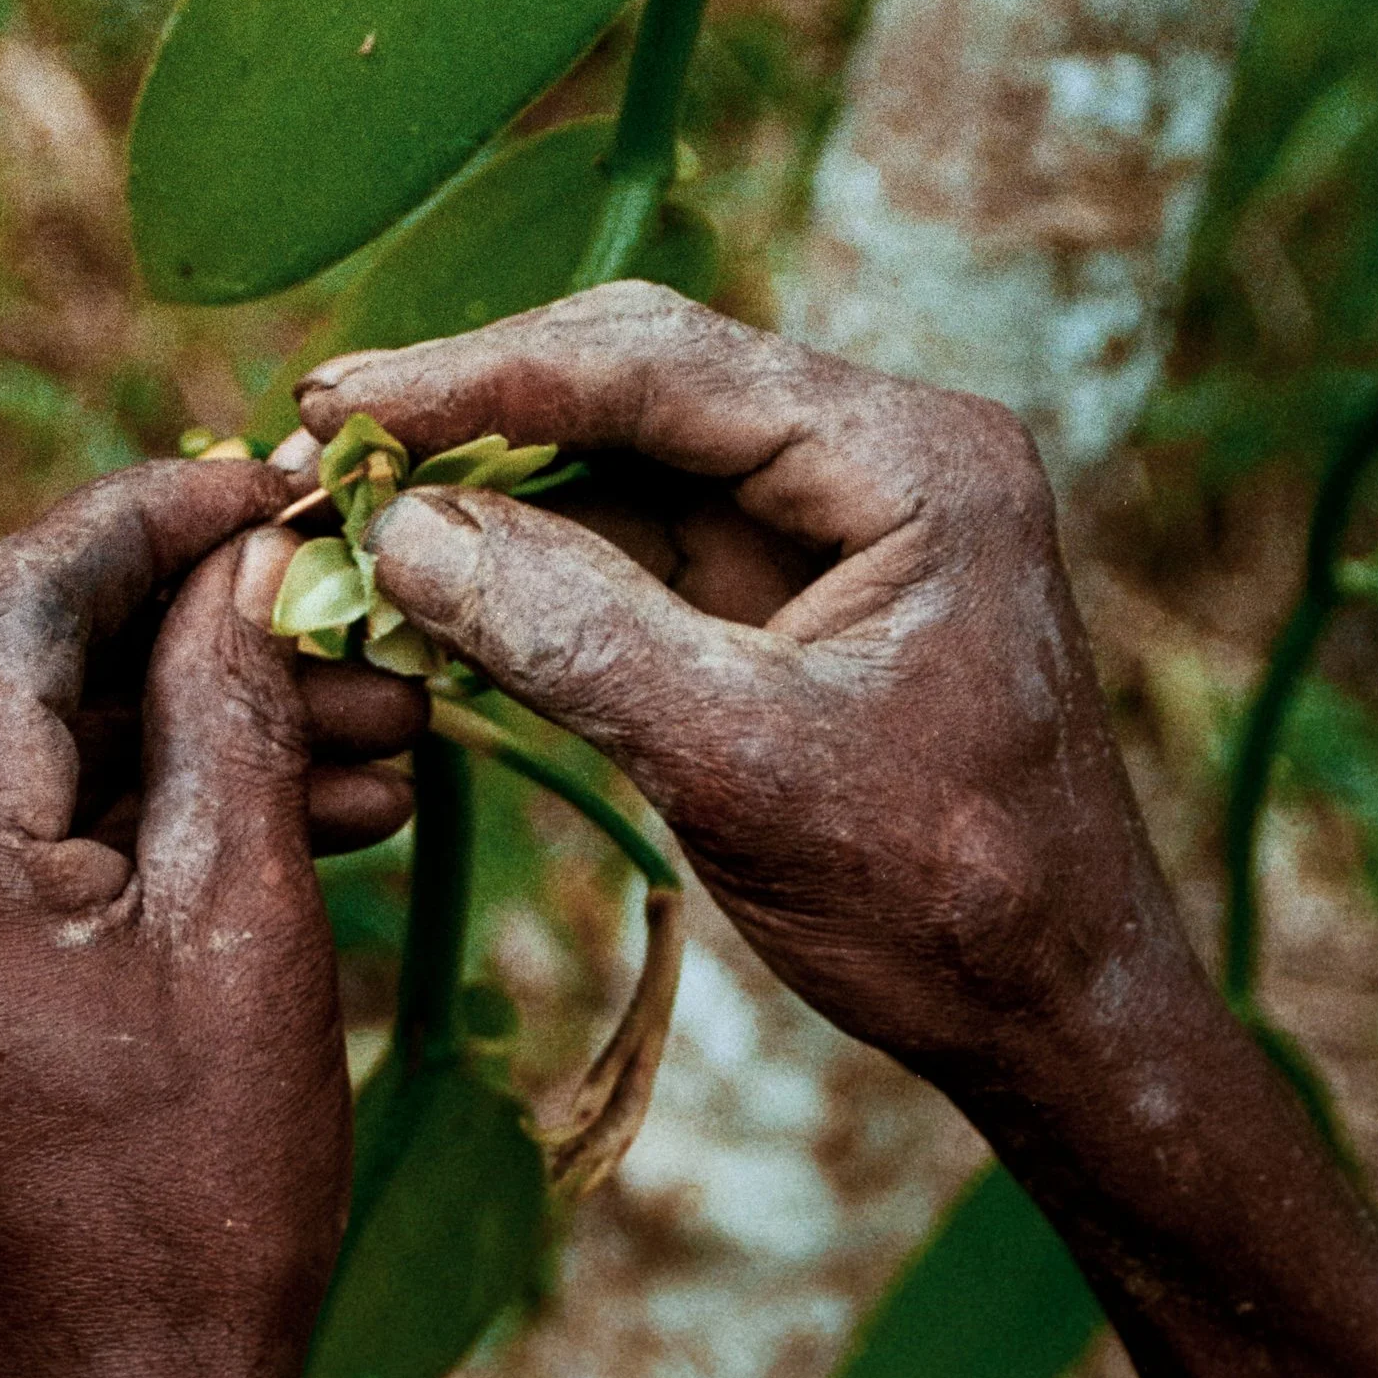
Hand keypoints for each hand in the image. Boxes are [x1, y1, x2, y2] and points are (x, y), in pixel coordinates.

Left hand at [0, 455, 424, 1377]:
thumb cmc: (193, 1206)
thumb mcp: (244, 933)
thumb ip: (235, 714)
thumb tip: (249, 557)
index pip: (18, 592)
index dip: (160, 513)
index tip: (288, 481)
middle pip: (15, 654)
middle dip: (195, 618)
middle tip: (361, 613)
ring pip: (29, 741)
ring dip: (190, 719)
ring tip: (380, 731)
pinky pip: (17, 831)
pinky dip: (141, 808)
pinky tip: (301, 810)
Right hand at [298, 283, 1191, 1119]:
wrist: (1061, 1013)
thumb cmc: (946, 900)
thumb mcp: (744, 768)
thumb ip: (575, 635)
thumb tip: (401, 532)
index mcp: (915, 459)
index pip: (664, 364)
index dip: (485, 377)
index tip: (340, 401)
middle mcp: (884, 454)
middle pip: (641, 379)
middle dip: (476, 412)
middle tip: (316, 440)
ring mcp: (840, 519)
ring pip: (629, 458)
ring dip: (491, 486)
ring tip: (341, 507)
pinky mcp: (798, 590)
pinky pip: (643, 540)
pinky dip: (534, 560)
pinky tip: (426, 577)